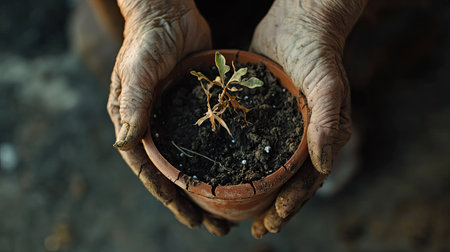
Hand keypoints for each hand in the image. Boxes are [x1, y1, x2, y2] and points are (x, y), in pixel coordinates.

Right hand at [107, 0, 230, 235]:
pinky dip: (221, 157)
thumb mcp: (139, 69)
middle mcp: (155, 126)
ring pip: (193, 160)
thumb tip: (125, 142)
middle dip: (193, 202)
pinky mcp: (196, 108)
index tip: (189, 218)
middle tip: (218, 227)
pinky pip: (209, 139)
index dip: (168, 196)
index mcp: (134, 123)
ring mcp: (176, 119)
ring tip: (231, 210)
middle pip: (173, 173)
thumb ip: (134, 103)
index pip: (149, 169)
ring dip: (209, 186)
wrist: (168, 12)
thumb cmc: (148, 38)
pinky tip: (240, 171)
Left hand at [249, 0, 366, 236]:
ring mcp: (283, 126)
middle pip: (288, 181)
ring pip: (269, 167)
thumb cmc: (317, 50)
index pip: (308, 180)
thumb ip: (327, 122)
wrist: (300, 20)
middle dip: (272, 207)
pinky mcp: (264, 114)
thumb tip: (323, 165)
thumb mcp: (326, 84)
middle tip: (253, 229)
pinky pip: (252, 143)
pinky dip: (241, 161)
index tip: (271, 223)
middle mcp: (304, 136)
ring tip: (236, 211)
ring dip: (255, 191)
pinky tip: (224, 173)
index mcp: (323, 136)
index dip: (291, 204)